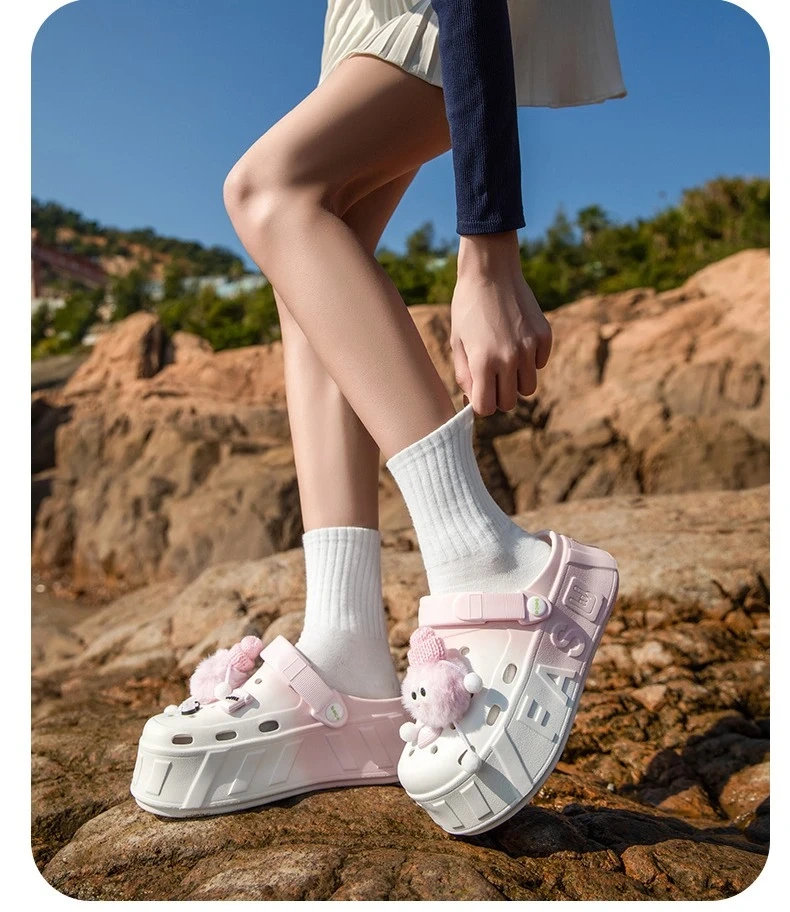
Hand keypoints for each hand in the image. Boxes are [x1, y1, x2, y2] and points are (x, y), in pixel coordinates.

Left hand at [451, 231, 551, 415]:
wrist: (490, 272)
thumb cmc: (468, 308)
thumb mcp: (458, 342)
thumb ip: (465, 375)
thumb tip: (475, 400)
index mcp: (483, 362)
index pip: (486, 408)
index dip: (480, 403)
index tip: (478, 392)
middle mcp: (509, 358)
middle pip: (509, 403)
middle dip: (498, 395)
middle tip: (491, 378)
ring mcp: (530, 347)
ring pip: (528, 388)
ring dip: (516, 381)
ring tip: (505, 361)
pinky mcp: (544, 336)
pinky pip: (540, 364)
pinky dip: (531, 361)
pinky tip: (518, 341)